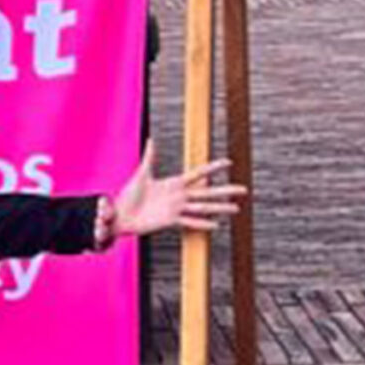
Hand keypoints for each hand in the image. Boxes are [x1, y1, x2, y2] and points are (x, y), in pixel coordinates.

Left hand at [92, 146, 243, 247]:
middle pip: (208, 191)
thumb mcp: (142, 174)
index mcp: (174, 183)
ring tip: (236, 208)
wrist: (121, 214)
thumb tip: (151, 139)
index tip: (229, 162)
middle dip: (226, 190)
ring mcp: (177, 209)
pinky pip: (190, 222)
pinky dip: (203, 224)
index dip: (214, 168)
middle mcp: (179, 196)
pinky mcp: (171, 220)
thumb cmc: (129, 195)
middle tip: (243, 189)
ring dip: (220, 208)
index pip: (199, 173)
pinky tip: (216, 225)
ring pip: (204, 208)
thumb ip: (150, 157)